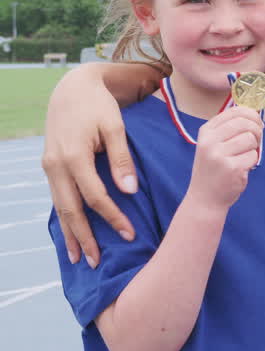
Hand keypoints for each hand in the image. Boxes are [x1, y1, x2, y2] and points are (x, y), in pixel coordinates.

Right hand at [43, 65, 139, 267]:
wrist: (71, 88)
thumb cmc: (99, 106)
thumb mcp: (115, 127)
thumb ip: (122, 159)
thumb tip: (129, 191)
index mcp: (74, 157)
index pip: (95, 196)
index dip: (112, 217)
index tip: (129, 234)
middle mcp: (56, 166)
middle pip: (71, 210)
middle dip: (85, 237)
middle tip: (98, 262)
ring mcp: (50, 167)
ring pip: (60, 207)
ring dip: (70, 234)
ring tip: (79, 258)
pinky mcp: (50, 167)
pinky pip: (57, 198)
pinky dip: (64, 218)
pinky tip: (70, 234)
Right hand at [186, 107, 262, 211]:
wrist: (205, 199)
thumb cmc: (214, 169)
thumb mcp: (213, 145)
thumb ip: (229, 129)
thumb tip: (254, 114)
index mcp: (206, 131)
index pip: (234, 111)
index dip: (251, 114)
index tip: (257, 122)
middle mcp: (210, 141)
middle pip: (244, 122)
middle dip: (257, 129)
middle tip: (256, 139)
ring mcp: (219, 155)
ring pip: (250, 139)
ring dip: (253, 148)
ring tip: (243, 157)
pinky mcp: (232, 168)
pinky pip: (253, 156)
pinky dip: (251, 162)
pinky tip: (241, 169)